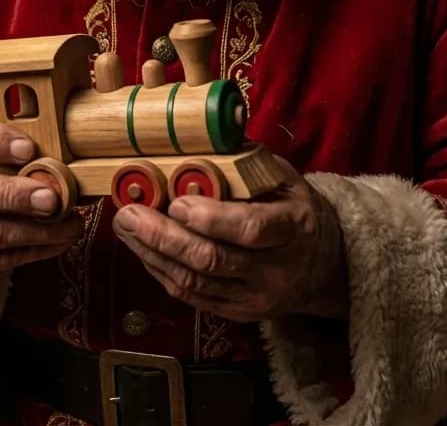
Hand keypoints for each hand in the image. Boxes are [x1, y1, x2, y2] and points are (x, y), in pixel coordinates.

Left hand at [112, 160, 347, 320]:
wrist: (321, 262)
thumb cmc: (292, 207)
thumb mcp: (282, 177)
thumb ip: (245, 161)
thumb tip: (201, 131)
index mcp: (292, 227)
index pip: (251, 229)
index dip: (211, 219)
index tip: (177, 202)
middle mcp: (276, 270)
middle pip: (213, 259)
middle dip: (164, 237)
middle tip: (129, 213)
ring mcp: (256, 298)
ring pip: (196, 281)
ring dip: (153, 254)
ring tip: (125, 227)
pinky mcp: (238, 313)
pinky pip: (192, 296)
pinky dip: (162, 272)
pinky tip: (142, 249)